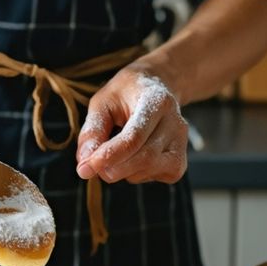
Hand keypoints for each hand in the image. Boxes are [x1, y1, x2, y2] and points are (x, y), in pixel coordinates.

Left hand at [75, 66, 187, 183]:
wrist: (156, 88)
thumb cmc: (125, 95)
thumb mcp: (102, 103)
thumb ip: (92, 131)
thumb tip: (85, 162)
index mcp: (157, 101)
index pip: (134, 136)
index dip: (109, 155)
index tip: (85, 168)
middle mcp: (176, 122)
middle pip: (144, 157)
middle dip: (113, 168)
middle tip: (92, 166)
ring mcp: (182, 143)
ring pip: (148, 169)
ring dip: (122, 171)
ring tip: (113, 154)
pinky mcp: (180, 161)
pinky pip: (154, 176)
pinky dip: (135, 175)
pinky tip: (131, 159)